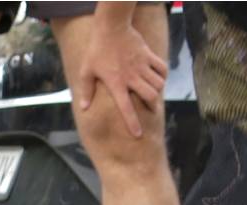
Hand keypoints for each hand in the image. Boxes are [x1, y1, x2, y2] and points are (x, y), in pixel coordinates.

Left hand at [75, 20, 167, 138]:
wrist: (111, 27)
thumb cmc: (97, 50)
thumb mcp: (86, 71)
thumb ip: (86, 91)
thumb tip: (83, 108)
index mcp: (116, 84)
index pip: (126, 108)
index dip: (132, 123)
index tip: (138, 134)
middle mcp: (132, 77)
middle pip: (150, 96)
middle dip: (152, 107)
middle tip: (151, 111)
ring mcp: (142, 66)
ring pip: (158, 84)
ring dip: (158, 92)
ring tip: (154, 95)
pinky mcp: (149, 55)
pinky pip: (162, 68)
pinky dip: (163, 76)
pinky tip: (159, 79)